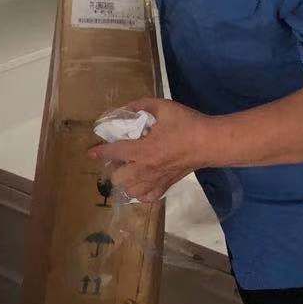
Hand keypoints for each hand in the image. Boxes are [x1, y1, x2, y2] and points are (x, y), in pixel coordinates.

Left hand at [87, 97, 211, 202]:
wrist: (210, 142)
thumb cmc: (187, 124)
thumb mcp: (163, 107)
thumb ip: (140, 105)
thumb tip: (125, 109)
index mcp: (144, 149)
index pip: (114, 152)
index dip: (100, 152)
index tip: (91, 152)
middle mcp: (147, 168)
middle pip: (118, 178)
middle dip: (114, 167)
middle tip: (119, 157)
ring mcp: (157, 180)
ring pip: (130, 191)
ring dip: (126, 181)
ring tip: (129, 171)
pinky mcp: (167, 186)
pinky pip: (148, 198)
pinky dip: (141, 193)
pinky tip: (142, 182)